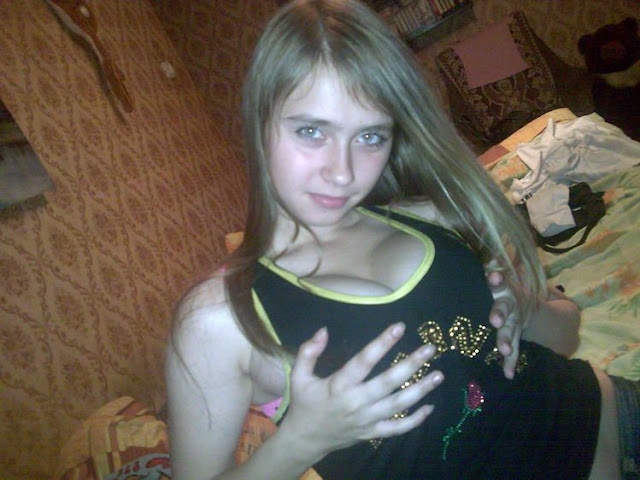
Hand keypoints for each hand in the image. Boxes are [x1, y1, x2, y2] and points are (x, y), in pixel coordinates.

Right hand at [281, 323, 442, 461]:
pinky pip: (398, 428)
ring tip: (439, 374)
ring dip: (421, 390)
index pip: (364, 360)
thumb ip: (309, 351)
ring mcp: (367, 420)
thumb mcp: (298, 375)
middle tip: (430, 349)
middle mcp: (356, 402)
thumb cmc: (304, 403)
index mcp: (339, 385)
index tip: (400, 327)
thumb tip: (324, 330)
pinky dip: (416, 420)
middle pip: (389, 382)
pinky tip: (430, 407)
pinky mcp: (372, 433)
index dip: (383, 343)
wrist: (304, 440)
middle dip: (412, 364)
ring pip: (399, 405)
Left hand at [486, 269, 522, 378]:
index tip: (492, 274)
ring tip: (503, 351)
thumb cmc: (495, 288)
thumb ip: (482, 273)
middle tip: (495, 321)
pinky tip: (508, 374)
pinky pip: (515, 350)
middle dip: (500, 314)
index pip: (499, 281)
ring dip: (507, 341)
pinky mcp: (516, 336)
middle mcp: (510, 304)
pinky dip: (511, 362)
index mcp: (502, 288)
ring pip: (511, 331)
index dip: (496, 278)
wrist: (523, 301)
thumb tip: (452, 252)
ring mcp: (515, 321)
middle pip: (505, 307)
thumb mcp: (492, 278)